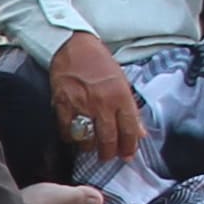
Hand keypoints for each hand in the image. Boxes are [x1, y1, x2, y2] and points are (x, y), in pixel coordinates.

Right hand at [39, 31, 142, 166]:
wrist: (73, 46)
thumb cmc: (99, 63)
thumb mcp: (122, 82)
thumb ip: (130, 109)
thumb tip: (140, 132)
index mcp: (120, 96)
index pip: (129, 129)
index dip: (130, 146)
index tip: (128, 155)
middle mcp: (103, 103)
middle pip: (108, 139)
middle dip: (109, 153)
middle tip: (108, 156)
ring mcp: (82, 105)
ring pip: (87, 139)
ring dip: (90, 147)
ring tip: (91, 147)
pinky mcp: (63, 105)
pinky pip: (67, 131)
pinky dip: (71, 138)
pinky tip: (75, 137)